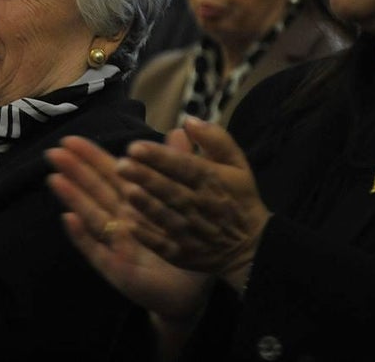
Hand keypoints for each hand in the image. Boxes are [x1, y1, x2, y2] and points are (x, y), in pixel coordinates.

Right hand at [46, 136, 209, 320]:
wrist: (196, 288)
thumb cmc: (187, 242)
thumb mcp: (187, 199)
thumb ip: (178, 166)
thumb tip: (178, 130)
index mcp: (136, 201)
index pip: (110, 174)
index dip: (90, 157)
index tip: (70, 140)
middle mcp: (121, 220)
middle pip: (95, 192)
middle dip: (74, 172)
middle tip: (53, 153)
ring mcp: (116, 244)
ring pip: (92, 216)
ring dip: (73, 198)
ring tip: (55, 179)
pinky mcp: (117, 269)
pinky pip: (98, 251)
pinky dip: (83, 236)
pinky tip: (69, 219)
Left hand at [118, 117, 270, 291]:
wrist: (253, 246)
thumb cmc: (239, 197)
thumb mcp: (237, 163)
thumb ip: (215, 139)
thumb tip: (189, 120)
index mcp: (213, 181)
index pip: (185, 167)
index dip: (160, 158)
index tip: (135, 147)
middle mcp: (202, 207)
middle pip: (171, 191)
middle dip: (146, 178)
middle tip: (121, 165)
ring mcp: (192, 233)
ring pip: (166, 217)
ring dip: (145, 204)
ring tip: (125, 189)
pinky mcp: (184, 254)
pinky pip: (163, 245)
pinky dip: (148, 236)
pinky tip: (129, 224)